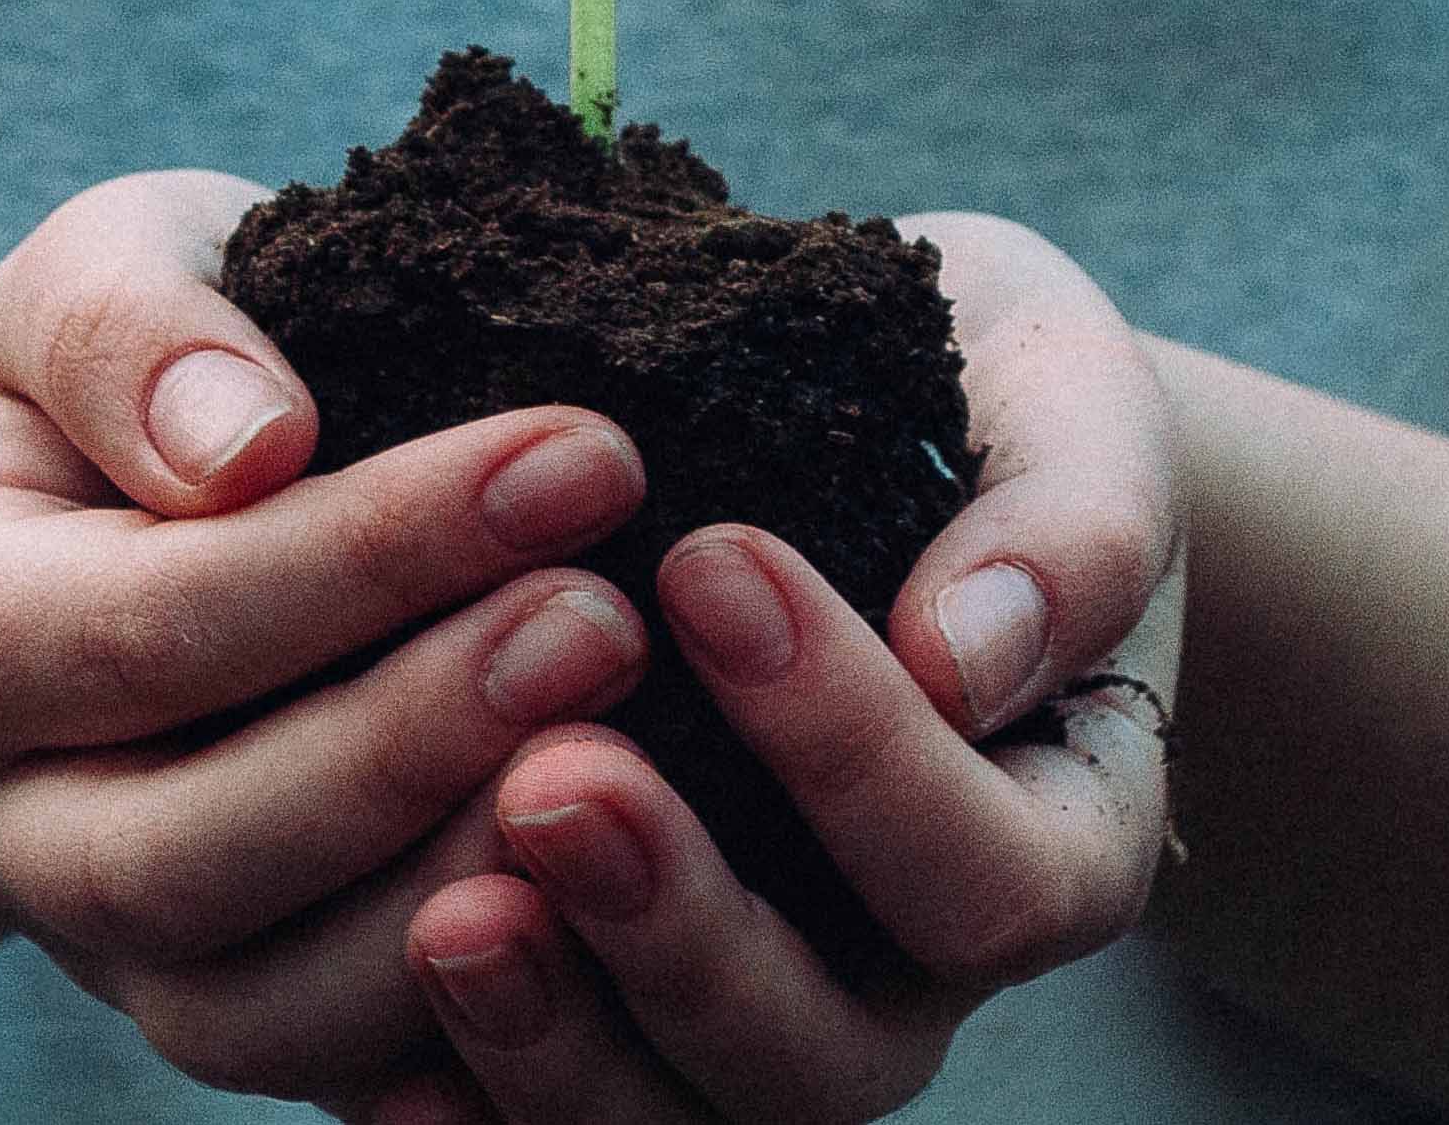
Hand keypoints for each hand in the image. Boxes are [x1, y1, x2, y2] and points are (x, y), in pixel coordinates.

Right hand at [0, 171, 658, 1105]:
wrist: (144, 501)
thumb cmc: (154, 367)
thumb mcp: (105, 270)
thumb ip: (139, 331)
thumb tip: (248, 442)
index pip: (148, 624)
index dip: (371, 553)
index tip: (584, 454)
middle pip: (184, 854)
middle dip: (413, 741)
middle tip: (612, 620)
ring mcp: (110, 958)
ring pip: (260, 1012)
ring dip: (453, 898)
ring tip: (633, 763)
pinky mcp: (241, 1021)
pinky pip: (349, 1077)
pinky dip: (482, 1025)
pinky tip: (624, 912)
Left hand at [377, 213, 1185, 1124]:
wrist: (867, 431)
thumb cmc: (979, 402)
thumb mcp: (1061, 396)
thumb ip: (1069, 521)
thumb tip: (966, 653)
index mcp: (1057, 834)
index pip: (987, 874)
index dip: (857, 751)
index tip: (711, 560)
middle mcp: (910, 972)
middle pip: (823, 1054)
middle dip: (682, 926)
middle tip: (554, 773)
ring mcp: (756, 1022)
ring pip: (675, 1122)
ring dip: (556, 1039)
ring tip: (452, 917)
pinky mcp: (614, 1028)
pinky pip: (548, 1123)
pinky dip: (468, 1110)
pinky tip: (380, 1066)